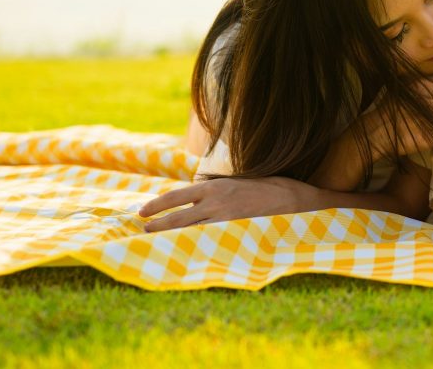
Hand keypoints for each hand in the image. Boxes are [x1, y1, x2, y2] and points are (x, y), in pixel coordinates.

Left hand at [138, 176, 315, 231]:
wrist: (290, 198)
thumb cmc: (264, 187)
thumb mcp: (235, 182)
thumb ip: (214, 191)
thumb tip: (194, 198)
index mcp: (214, 186)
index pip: (177, 196)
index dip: (157, 205)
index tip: (143, 212)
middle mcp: (215, 201)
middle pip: (178, 216)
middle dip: (158, 224)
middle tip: (143, 230)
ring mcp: (224, 218)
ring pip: (189, 230)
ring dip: (170, 236)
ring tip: (155, 241)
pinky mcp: (233, 231)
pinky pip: (207, 240)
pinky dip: (193, 245)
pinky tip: (183, 250)